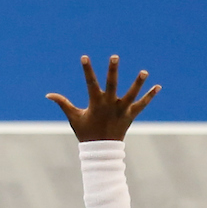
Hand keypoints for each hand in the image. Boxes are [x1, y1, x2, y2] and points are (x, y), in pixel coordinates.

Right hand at [46, 55, 160, 141]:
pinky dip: (150, 96)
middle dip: (112, 70)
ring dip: (138, 83)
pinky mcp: (130, 115)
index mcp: (95, 103)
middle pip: (112, 84)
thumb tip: (48, 95)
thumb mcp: (73, 117)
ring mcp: (121, 110)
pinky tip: (158, 87)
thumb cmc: (86, 132)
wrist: (101, 151)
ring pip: (131, 94)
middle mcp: (109, 104)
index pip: (90, 83)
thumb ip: (63, 104)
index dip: (87, 70)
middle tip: (114, 56)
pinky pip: (142, 105)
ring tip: (144, 72)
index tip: (84, 57)